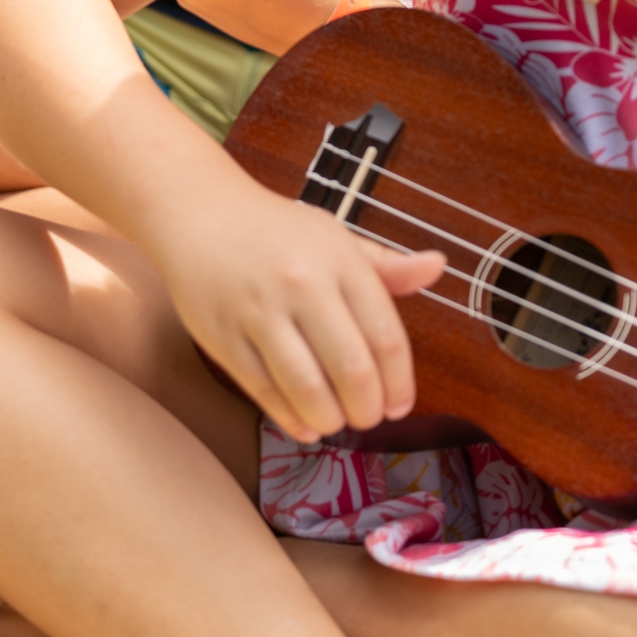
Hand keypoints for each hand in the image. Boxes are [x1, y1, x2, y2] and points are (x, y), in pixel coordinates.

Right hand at [152, 180, 444, 441]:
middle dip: (368, 409)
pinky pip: (264, 391)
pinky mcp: (223, 336)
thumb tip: (439, 266)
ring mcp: (259, 312)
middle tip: (368, 417)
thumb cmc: (273, 230)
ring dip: (331, 419)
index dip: (400, 384)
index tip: (400, 405)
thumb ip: (387, 265)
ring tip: (336, 420)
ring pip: (307, 389)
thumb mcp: (336, 237)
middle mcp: (302, 285)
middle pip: (352, 371)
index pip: (387, 338)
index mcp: (339, 261)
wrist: (198, 213)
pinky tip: (304, 423)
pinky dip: (290, 418)